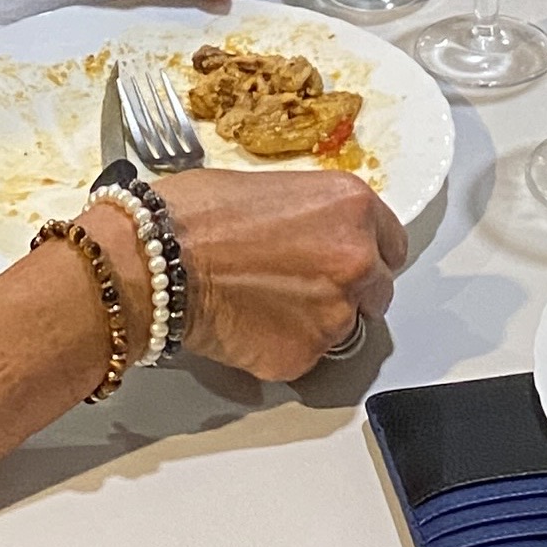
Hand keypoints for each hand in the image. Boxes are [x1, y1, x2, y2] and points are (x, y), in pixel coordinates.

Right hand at [146, 167, 408, 383]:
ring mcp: (335, 312)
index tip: (350, 261)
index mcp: (353, 207)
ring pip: (345, 328)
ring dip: (315, 322)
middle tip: (300, 286)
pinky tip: (249, 326)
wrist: (154, 260)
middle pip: (378, 289)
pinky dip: (284, 348)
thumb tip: (318, 236)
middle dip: (347, 290)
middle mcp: (356, 258)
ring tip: (263, 304)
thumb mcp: (272, 189)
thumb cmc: (194, 215)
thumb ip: (315, 217)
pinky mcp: (306, 354)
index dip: (367, 254)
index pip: (393, 244)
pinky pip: (308, 356)